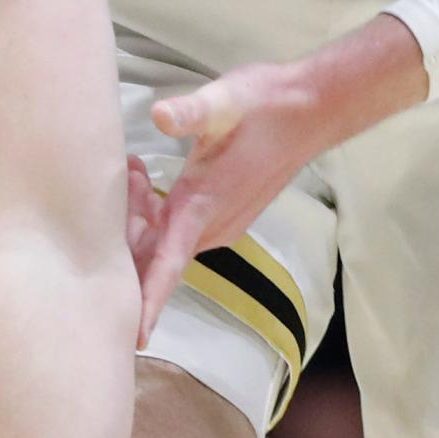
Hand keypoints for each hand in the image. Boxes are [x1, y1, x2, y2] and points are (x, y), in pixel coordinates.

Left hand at [125, 19, 426, 349]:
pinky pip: (179, 230)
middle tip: (127, 174)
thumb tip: (160, 116)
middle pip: (155, 252)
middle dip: (128, 228)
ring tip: (135, 169)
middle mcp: (212, 223)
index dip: (149, 300)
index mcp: (203, 205)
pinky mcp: (225, 214)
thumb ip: (191, 111)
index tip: (134, 337)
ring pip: (166, 240)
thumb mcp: (224, 100)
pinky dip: (157, 213)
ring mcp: (221, 222)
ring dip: (142, 217)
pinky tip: (148, 179)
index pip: (169, 264)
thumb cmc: (266, 105)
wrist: (310, 111)